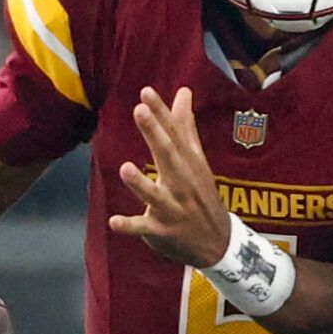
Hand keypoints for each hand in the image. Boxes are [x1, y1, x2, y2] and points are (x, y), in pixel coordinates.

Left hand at [109, 86, 232, 267]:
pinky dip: (130, 226)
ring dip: (141, 184)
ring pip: (156, 196)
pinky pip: (145, 229)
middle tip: (139, 111)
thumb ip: (185, 127)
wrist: (219, 242)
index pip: (175, 134)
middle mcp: (182, 183)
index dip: (161, 113)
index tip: (146, 92)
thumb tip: (183, 91)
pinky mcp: (163, 231)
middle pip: (169, 157)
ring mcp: (173, 209)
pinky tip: (113, 221)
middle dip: (155, 135)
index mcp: (188, 164)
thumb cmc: (201, 195)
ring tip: (125, 168)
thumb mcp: (196, 161)